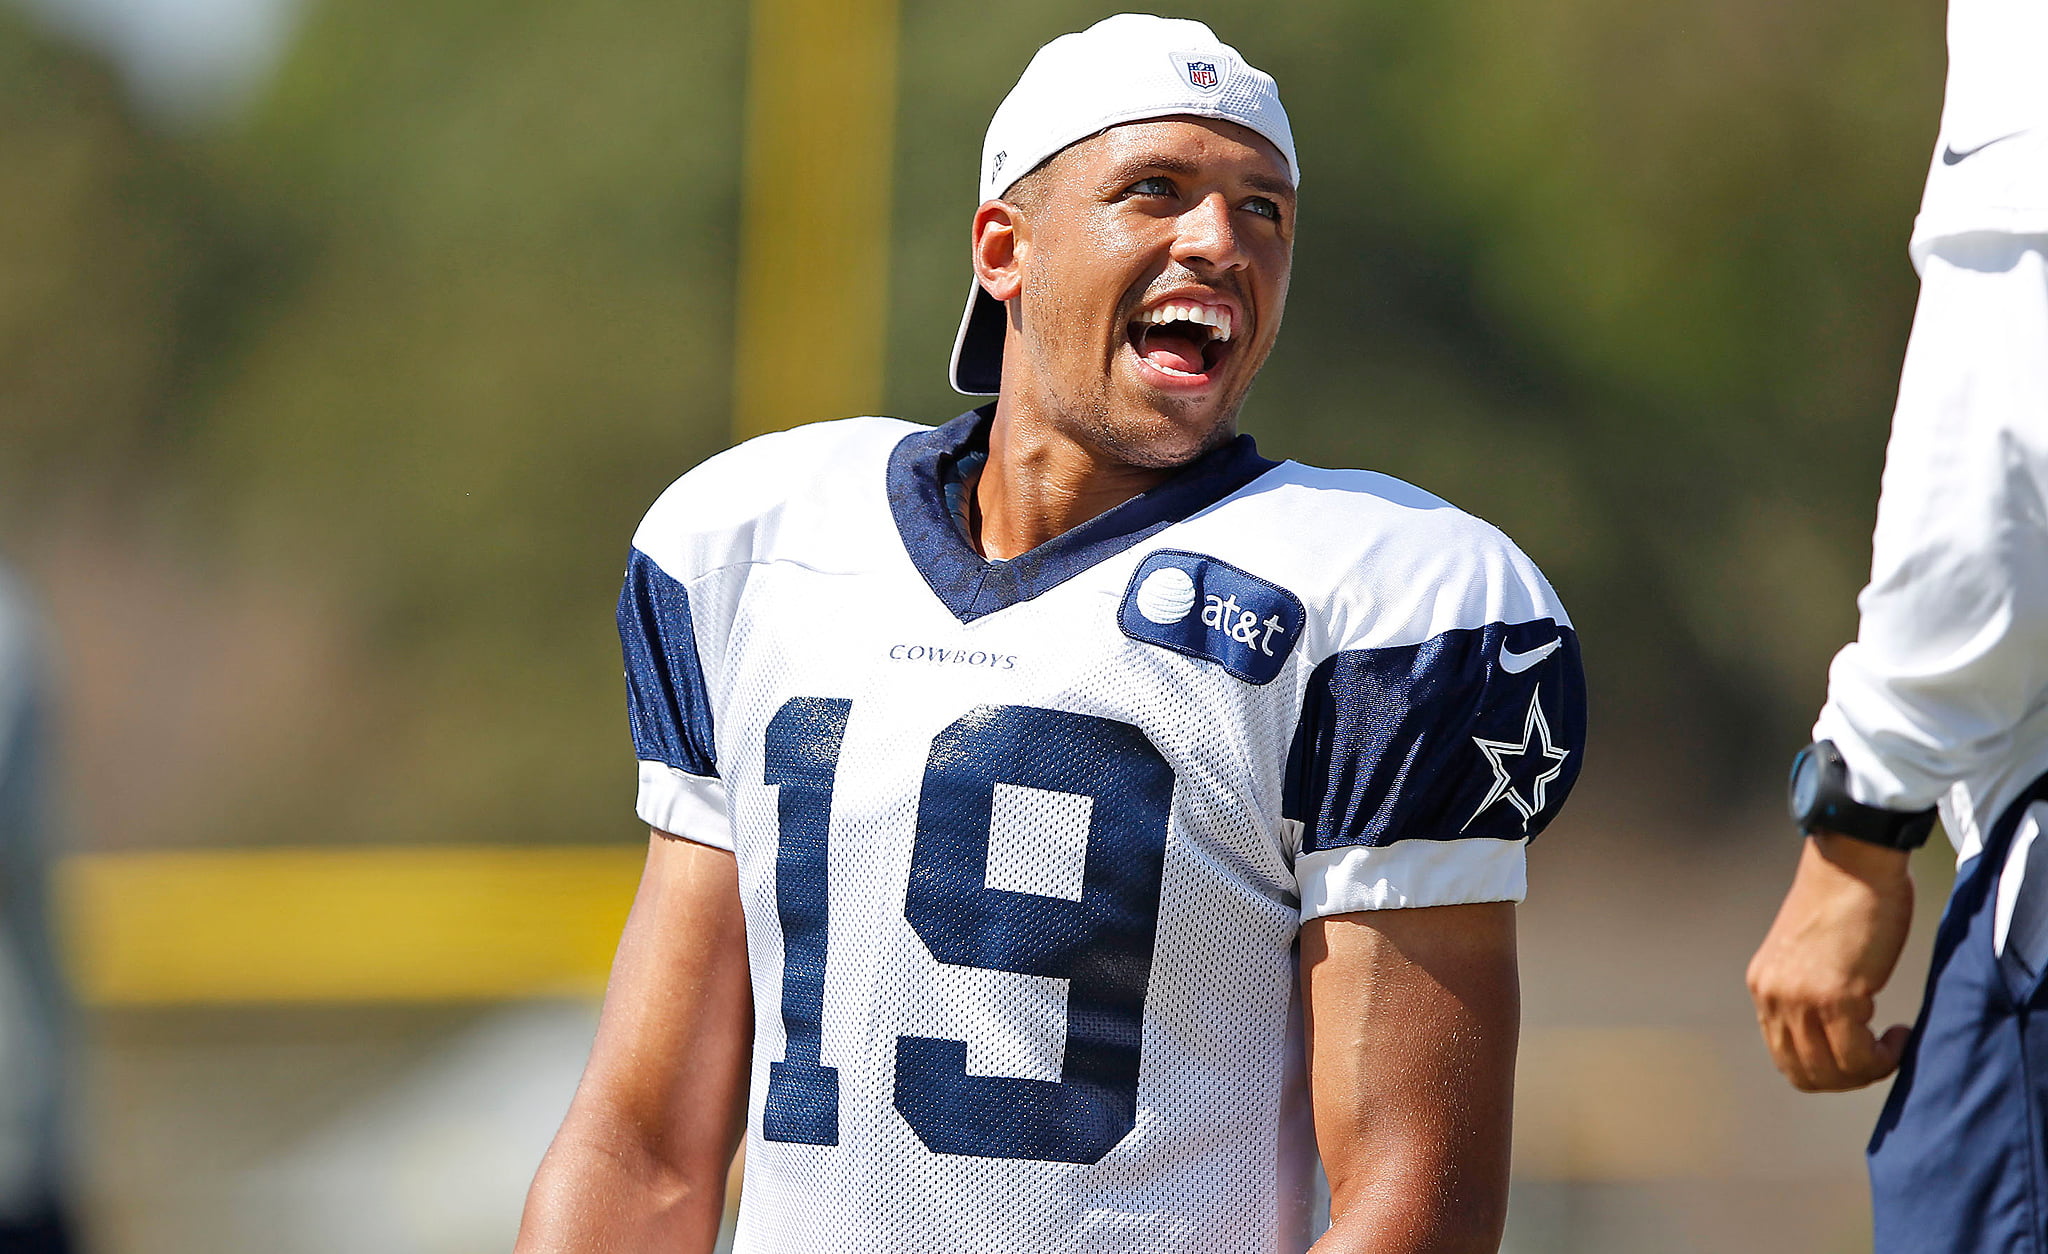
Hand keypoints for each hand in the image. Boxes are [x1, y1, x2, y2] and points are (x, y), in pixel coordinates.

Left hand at [1747, 832, 1915, 1090]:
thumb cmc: (1847, 899)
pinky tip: (1899, 1034)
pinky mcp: (1834, 996)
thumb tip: (1834, 1030)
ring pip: (1832, 1072)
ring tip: (1892, 1042)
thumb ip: (1811, 990)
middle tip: (1880, 1055)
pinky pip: (1859, 1056)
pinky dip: (1884, 1058)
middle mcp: (1773, 996)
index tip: (1859, 1051)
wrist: (1854, 860)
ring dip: (1869, 1070)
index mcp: (1764, 985)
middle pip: (1804, 1073)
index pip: (1785, 1056)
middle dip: (1848, 1078)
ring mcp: (1800, 998)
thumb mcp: (1811, 953)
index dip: (1826, 1069)